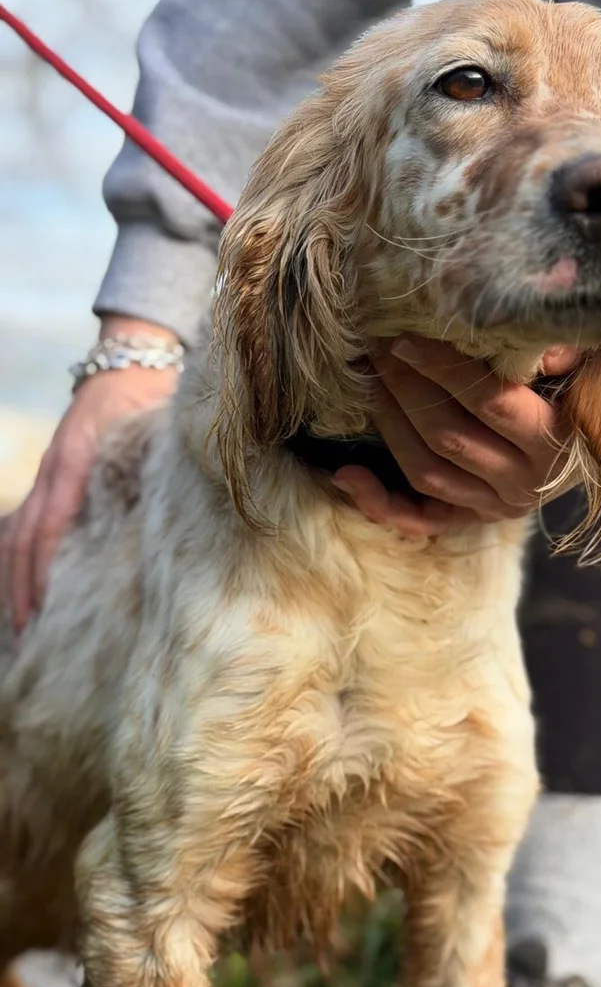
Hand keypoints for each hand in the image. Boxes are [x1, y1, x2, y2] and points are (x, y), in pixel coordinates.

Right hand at [1, 317, 180, 632]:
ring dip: (17, 578)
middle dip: (23, 586)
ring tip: (25, 622)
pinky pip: (28, 521)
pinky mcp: (54, 473)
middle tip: (31, 633)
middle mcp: (55, 468)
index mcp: (75, 461)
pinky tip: (26, 585)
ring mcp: (50, 470)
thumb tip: (196, 508)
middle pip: (25, 537)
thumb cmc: (152, 394)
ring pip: (20, 532)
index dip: (43, 569)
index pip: (49, 525)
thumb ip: (160, 467)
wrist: (133, 353)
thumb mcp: (155, 428)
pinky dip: (22, 555)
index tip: (44, 608)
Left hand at [336, 336, 600, 537]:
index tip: (405, 335)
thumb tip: (533, 336)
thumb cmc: (587, 389)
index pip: (491, 401)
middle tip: (374, 345)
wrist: (599, 446)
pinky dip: (380, 503)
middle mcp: (526, 479)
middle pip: (448, 434)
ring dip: (389, 425)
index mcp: (556, 438)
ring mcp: (497, 505)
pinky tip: (346, 475)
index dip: (443, 369)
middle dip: (404, 387)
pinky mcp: (475, 520)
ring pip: (428, 471)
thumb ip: (564, 347)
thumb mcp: (590, 363)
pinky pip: (421, 520)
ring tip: (367, 380)